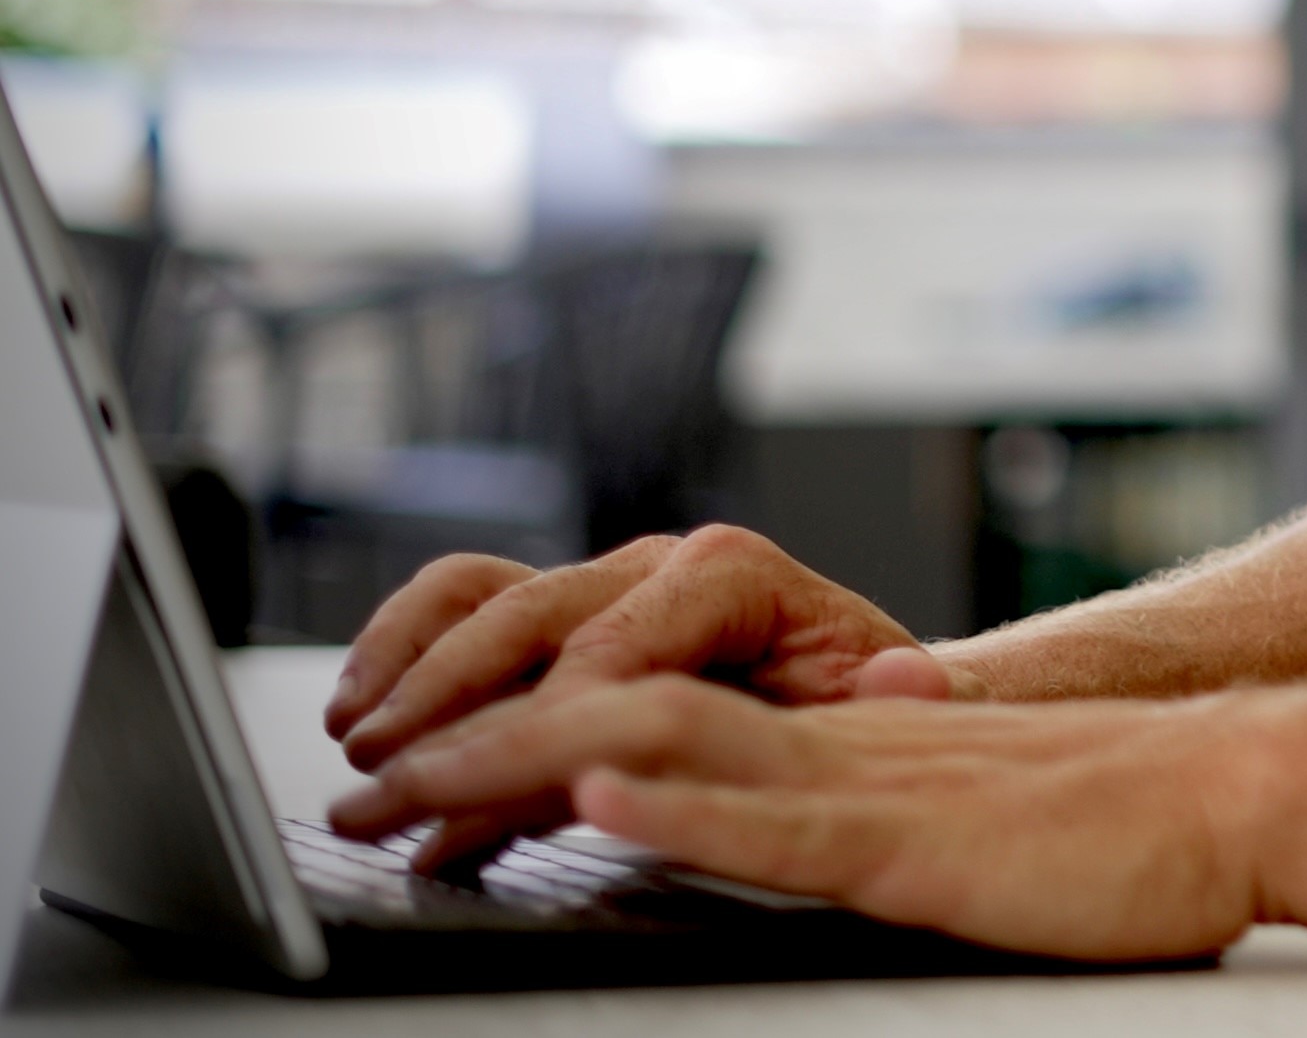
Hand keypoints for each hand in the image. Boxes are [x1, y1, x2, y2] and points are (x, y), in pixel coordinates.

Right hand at [326, 528, 964, 859]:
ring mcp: (602, 583)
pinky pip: (464, 604)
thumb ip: (898, 695)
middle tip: (386, 775)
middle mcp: (659, 564)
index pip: (624, 648)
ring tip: (357, 737)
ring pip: (481, 594)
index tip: (506, 785)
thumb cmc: (869, 697)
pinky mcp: (561, 614)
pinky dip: (402, 646)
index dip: (560, 718)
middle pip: (533, 619)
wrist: (860, 680)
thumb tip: (906, 680)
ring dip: (408, 664)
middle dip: (452, 701)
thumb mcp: (895, 702)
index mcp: (739, 575)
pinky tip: (362, 707)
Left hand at [328, 678, 1260, 961]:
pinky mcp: (925, 847)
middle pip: (623, 715)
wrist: (1244, 796)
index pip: (643, 715)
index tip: (408, 767)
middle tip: (358, 782)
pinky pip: (786, 816)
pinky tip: (605, 784)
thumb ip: (879, 787)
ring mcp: (877, 789)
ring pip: (675, 745)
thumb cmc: (1126, 827)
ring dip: (530, 757)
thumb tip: (815, 756)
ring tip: (416, 779)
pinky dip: (686, 797)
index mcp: (838, 744)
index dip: (514, 732)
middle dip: (473, 743)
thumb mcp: (964, 806)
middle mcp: (837, 745)